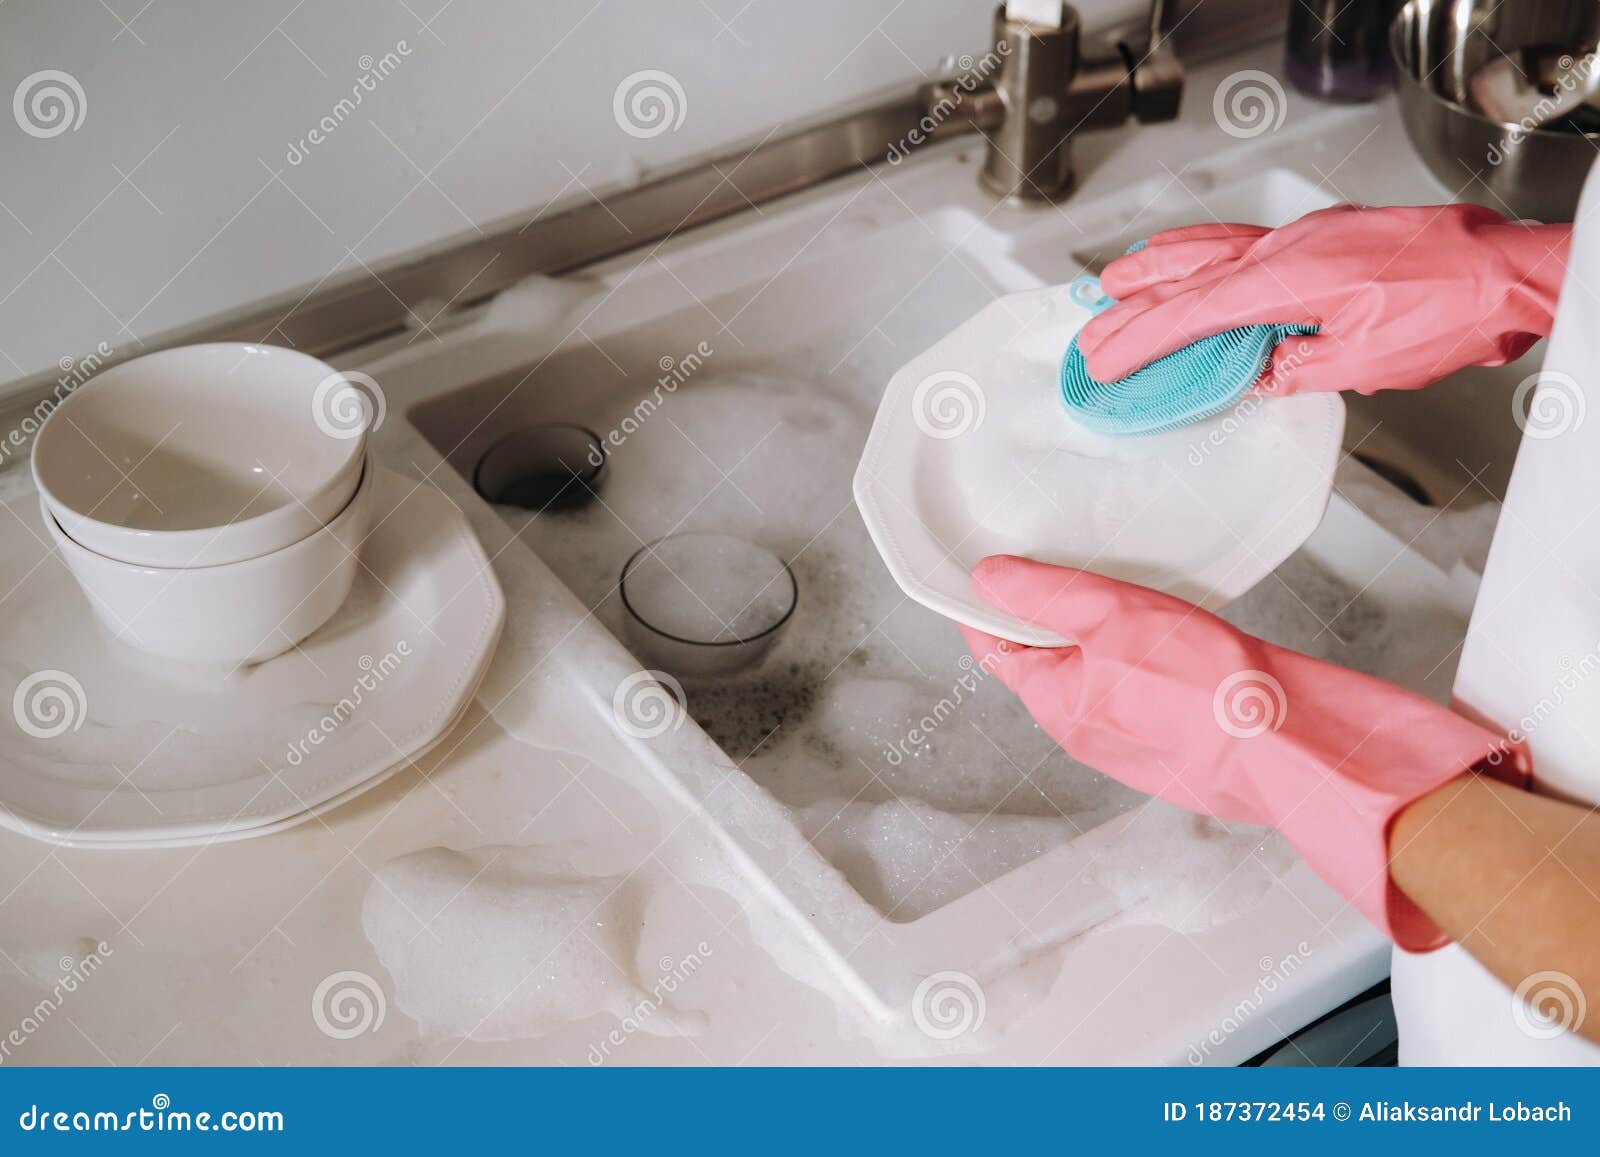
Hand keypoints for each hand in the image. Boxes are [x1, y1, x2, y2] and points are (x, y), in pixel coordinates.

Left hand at [961, 555, 1526, 949]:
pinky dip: (1153, 662)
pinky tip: (1181, 638)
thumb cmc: (1204, 687)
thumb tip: (986, 579)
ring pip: (1103, 678)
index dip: (986, 606)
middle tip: (1067, 566)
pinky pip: (1150, 696)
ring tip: (1131, 595)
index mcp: (1055, 706)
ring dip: (1108, 639)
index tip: (986, 571)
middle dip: (1051, 618)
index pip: (994, 651)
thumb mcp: (1109, 615)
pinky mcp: (1181, 745)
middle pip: (1047, 663)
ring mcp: (1135, 745)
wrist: (1294, 747)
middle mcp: (1087, 734)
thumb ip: (1042, 595)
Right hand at [1076, 204, 1569, 395]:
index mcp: (1287, 279)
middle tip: (1092, 330)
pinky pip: (1247, 241)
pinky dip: (1209, 251)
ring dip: (1161, 267)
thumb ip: (1295, 368)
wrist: (1508, 272)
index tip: (1105, 360)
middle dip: (1133, 306)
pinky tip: (1200, 260)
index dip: (1141, 339)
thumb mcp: (1361, 363)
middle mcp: (1286, 248)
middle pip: (1189, 277)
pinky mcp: (1325, 236)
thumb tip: (1255, 375)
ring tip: (1120, 280)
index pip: (1192, 313)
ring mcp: (1305, 236)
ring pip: (1213, 247)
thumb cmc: (1449, 310)